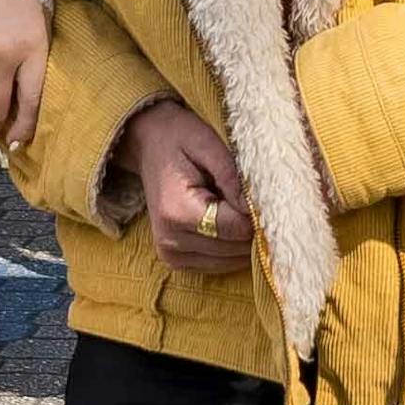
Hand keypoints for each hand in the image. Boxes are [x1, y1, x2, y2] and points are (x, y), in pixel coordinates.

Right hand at [120, 95, 259, 284]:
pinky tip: (224, 222)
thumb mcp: (208, 145)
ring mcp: (171, 255)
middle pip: (235, 249)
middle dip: (249, 226)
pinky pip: (219, 265)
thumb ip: (232, 178)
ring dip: (240, 238)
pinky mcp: (175, 261)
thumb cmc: (180, 139)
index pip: (236, 229)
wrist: (148, 145)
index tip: (256, 194)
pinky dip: (230, 247)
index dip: (256, 213)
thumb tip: (255, 211)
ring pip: (231, 261)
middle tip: (244, 198)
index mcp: (177, 212)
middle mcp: (171, 240)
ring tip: (230, 207)